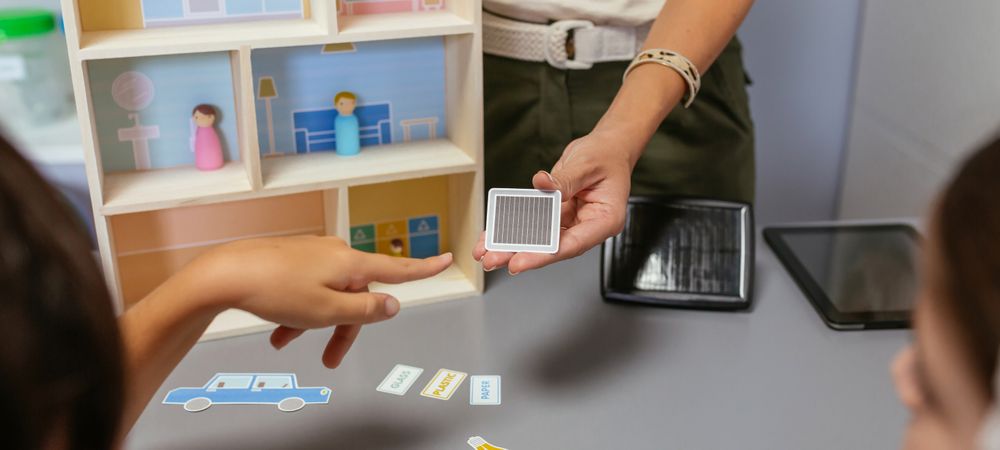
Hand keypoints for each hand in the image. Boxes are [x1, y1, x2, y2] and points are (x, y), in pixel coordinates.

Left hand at [191, 235, 451, 366]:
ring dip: (315, 322)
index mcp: (350, 264)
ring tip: (288, 343)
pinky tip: (278, 330)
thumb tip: (392, 304)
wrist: (225, 274)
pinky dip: (299, 310)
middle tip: (330, 358)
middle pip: (356, 294)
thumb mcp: (326, 311)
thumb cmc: (275, 289)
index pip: (397, 269)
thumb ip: (364, 310)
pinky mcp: (292, 258)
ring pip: (328, 294)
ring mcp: (312, 254)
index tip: (448, 259)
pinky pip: (307, 288)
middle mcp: (335, 253)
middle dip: (344, 327)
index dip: (425, 268)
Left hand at [474, 130, 634, 273]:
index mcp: (605, 220)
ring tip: (485, 251)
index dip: (543, 254)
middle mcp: (587, 227)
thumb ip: (565, 179)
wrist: (608, 147)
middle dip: (520, 253)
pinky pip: (534, 225)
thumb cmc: (606, 156)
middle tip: (493, 259)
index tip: (518, 262)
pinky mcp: (557, 215)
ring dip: (511, 245)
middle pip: (551, 247)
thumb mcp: (587, 164)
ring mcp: (571, 223)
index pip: (572, 244)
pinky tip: (493, 234)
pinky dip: (513, 228)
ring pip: (539, 240)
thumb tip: (542, 185)